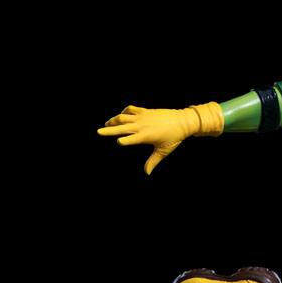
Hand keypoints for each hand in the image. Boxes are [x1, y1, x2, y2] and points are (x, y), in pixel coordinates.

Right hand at [98, 102, 222, 174]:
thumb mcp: (163, 151)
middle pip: (122, 127)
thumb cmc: (174, 137)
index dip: (123, 140)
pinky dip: (124, 112)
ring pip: (123, 117)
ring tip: (107, 124)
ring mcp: (142, 117)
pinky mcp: (145, 111)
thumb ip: (153, 161)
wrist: (183, 121)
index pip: (130, 139)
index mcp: (145, 136)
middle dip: (109, 129)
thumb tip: (147, 173)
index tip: (118, 142)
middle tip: (98, 131)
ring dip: (114, 120)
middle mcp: (141, 125)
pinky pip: (130, 109)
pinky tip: (121, 116)